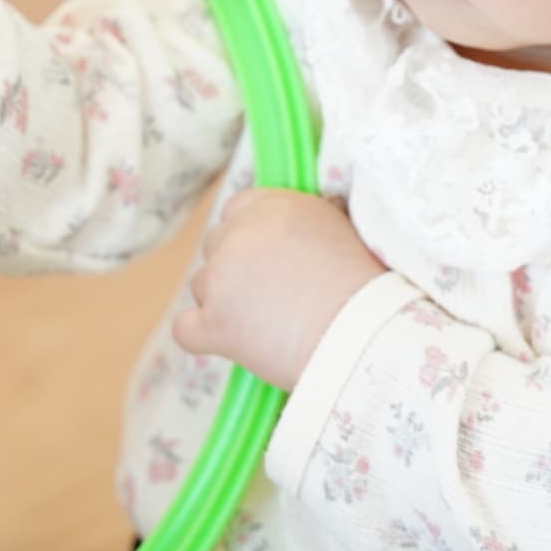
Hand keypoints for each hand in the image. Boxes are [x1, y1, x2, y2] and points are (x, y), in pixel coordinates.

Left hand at [172, 189, 387, 390]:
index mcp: (271, 206)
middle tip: (270, 297)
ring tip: (265, 325)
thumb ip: (304, 224)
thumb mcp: (339, 231)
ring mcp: (220, 277)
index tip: (266, 260)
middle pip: (216, 247)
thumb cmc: (365, 287)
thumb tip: (296, 233)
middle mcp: (238, 234)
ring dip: (224, 304)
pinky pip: (185, 328)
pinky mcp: (213, 322)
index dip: (248, 236)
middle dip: (236, 271)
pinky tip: (230, 344)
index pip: (236, 209)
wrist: (363, 333)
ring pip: (202, 287)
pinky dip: (203, 338)